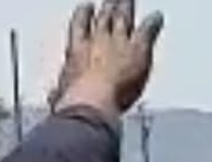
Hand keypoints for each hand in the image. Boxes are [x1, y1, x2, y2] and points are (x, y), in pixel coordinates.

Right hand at [49, 1, 163, 118]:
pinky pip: (146, 31)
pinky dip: (152, 24)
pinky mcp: (138, 49)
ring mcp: (118, 42)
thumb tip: (54, 98)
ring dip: (126, 7)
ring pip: (122, 18)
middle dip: (108, 8)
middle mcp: (97, 40)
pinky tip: (157, 17)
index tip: (87, 7)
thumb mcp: (63, 96)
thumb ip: (61, 93)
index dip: (84, 16)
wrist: (91, 100)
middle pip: (104, 19)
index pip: (79, 27)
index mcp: (77, 51)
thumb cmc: (76, 102)